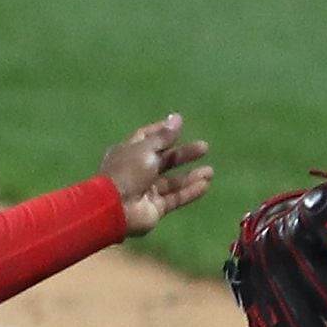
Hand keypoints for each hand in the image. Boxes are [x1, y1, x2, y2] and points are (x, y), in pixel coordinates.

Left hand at [101, 113, 213, 235]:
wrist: (116, 208)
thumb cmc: (128, 172)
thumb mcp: (146, 149)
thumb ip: (164, 136)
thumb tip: (177, 118)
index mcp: (127, 153)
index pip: (146, 138)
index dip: (162, 131)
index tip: (180, 125)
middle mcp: (136, 171)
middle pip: (163, 160)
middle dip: (183, 155)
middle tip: (203, 148)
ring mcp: (145, 191)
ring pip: (171, 182)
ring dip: (190, 176)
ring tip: (210, 172)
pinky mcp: (154, 208)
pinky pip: (174, 198)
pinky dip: (189, 192)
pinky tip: (205, 185)